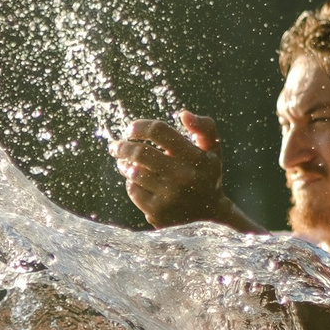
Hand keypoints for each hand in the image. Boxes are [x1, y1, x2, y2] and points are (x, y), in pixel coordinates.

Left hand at [110, 111, 229, 227]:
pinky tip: (135, 180)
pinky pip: (133, 190)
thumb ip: (204, 127)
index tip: (131, 129)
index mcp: (195, 157)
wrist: (208, 216)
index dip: (140, 126)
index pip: (159, 131)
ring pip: (134, 172)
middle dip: (123, 147)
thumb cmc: (206, 175)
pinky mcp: (157, 212)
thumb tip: (184, 114)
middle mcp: (183, 177)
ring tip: (123, 162)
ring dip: (124, 164)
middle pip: (140, 153)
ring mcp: (169, 196)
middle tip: (116, 146)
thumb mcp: (213, 150)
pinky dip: (131, 182)